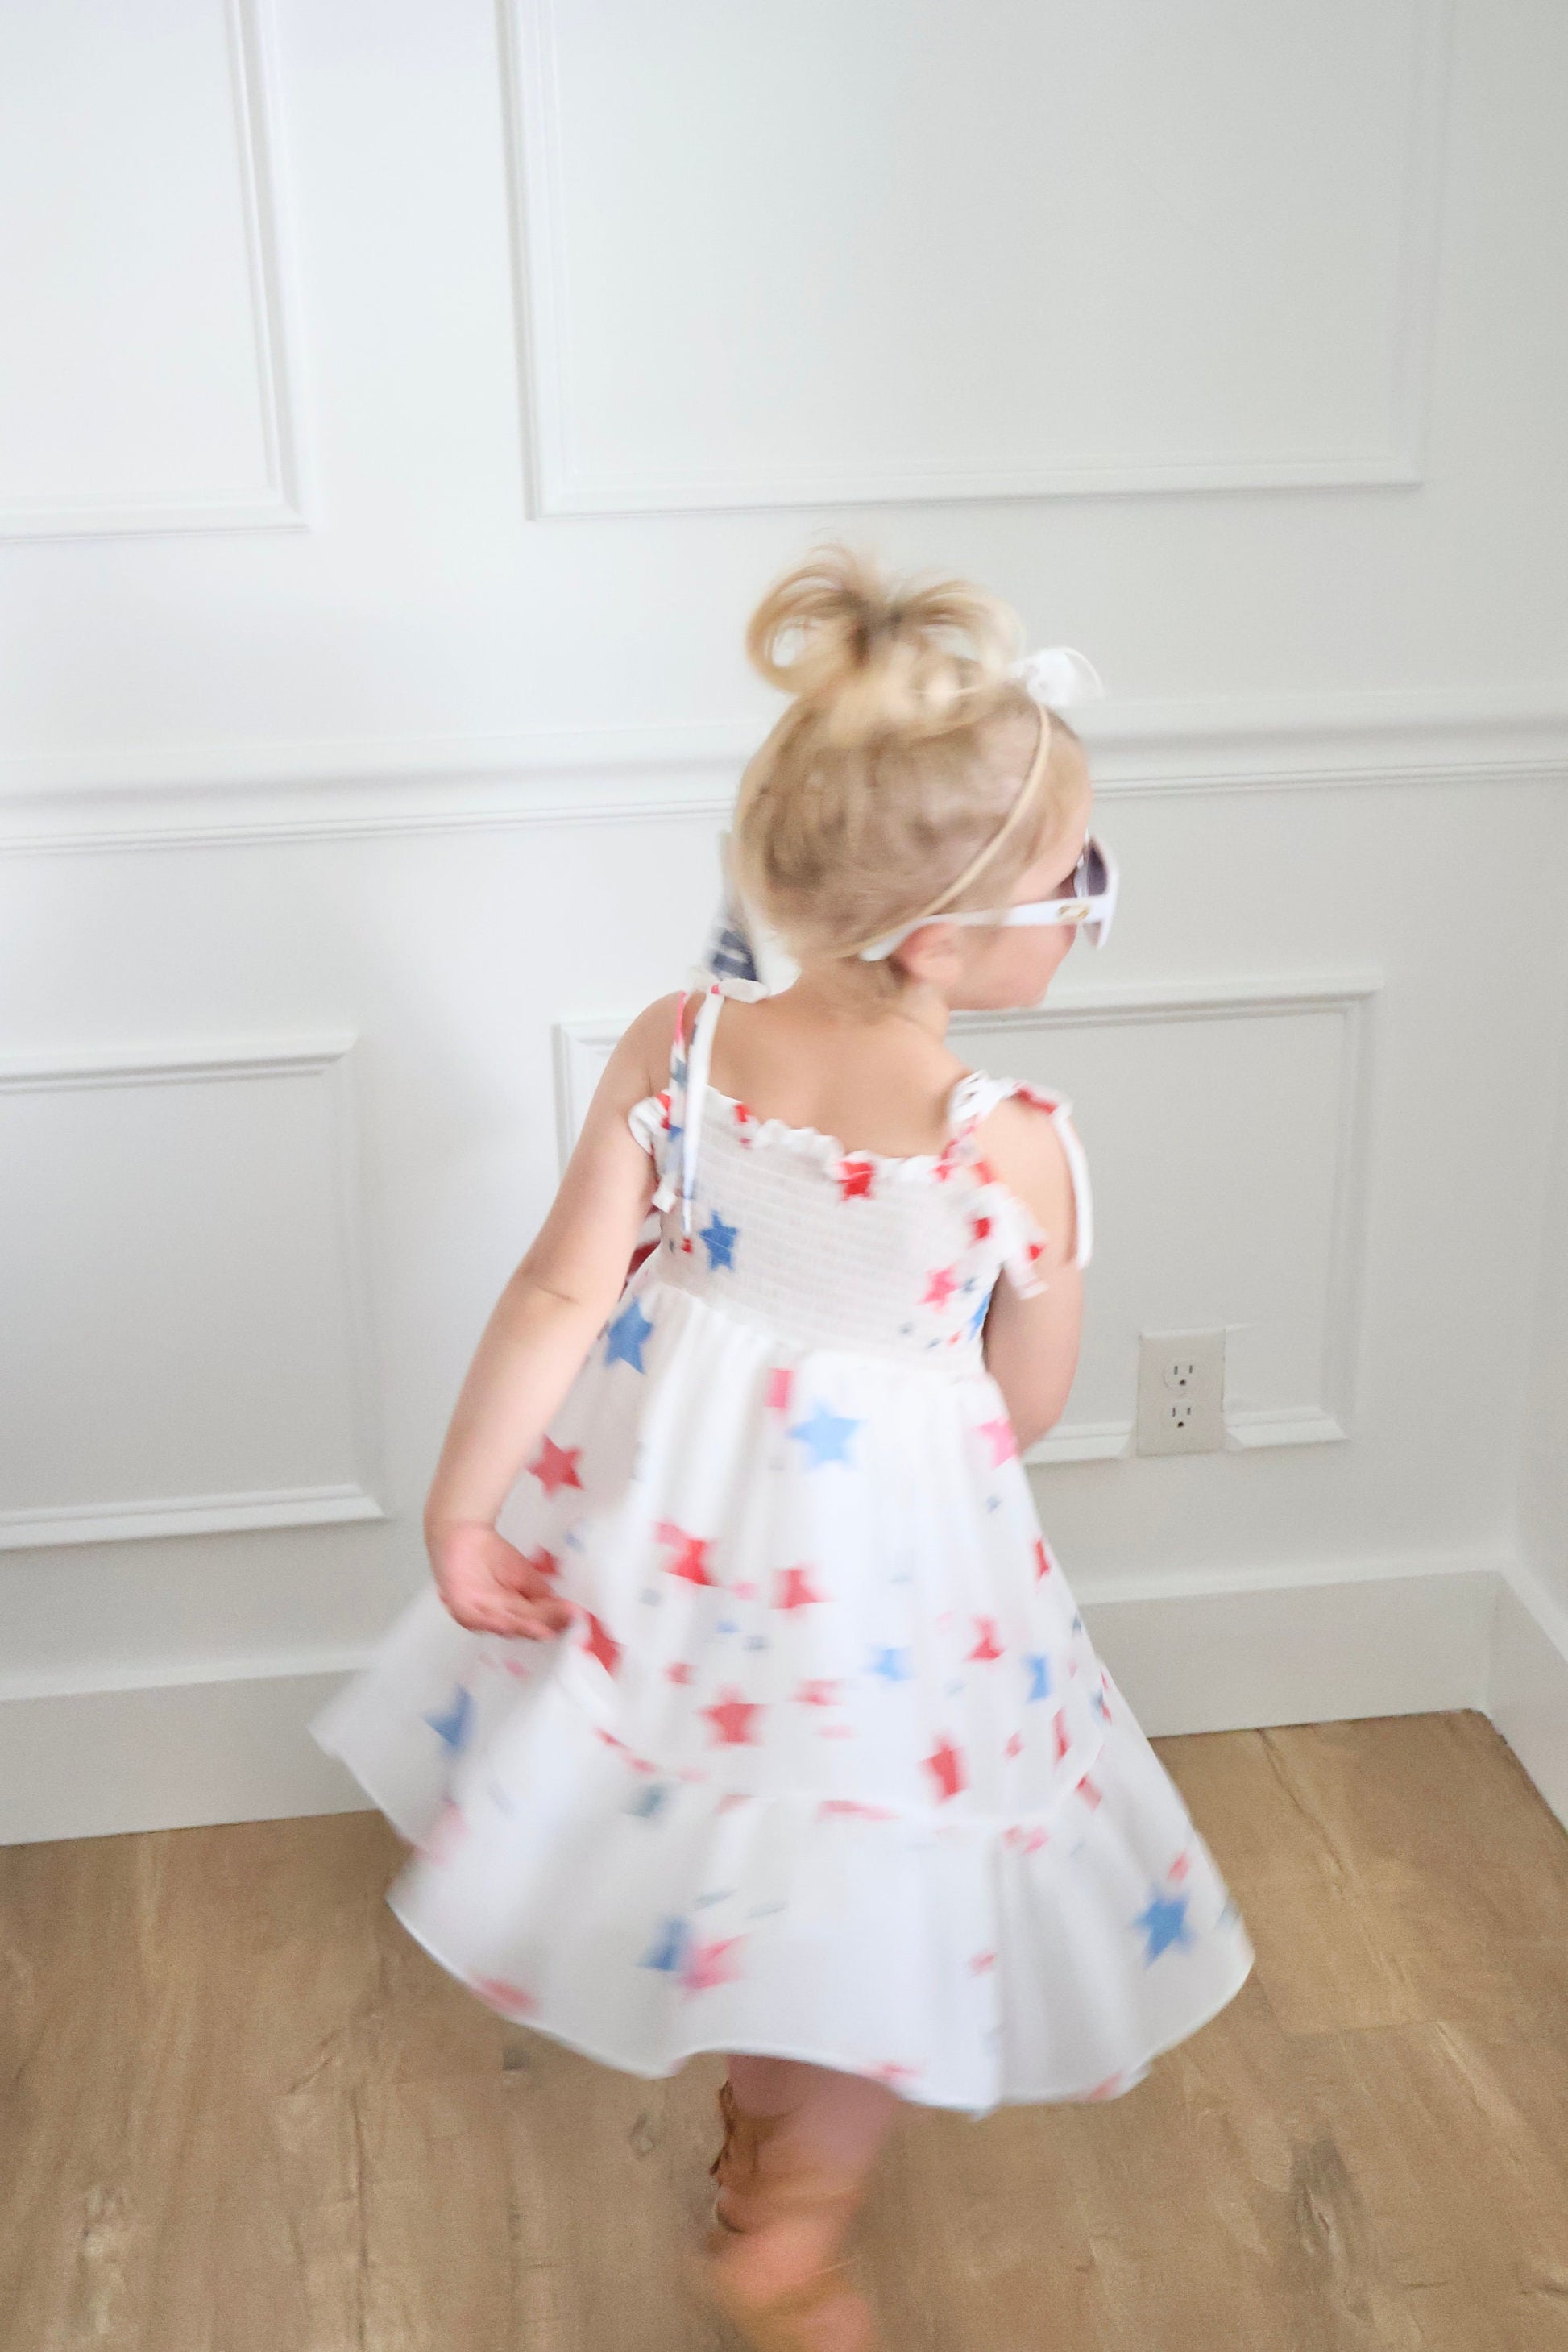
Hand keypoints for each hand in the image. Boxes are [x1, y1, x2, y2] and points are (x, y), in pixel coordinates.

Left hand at [427, 1520, 576, 1640]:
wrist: (462, 1533)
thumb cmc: (489, 1554)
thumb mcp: (524, 1575)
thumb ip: (542, 1595)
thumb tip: (567, 1609)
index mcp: (510, 1613)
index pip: (536, 1621)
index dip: (554, 1620)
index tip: (573, 1616)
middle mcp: (495, 1618)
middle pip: (522, 1625)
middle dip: (541, 1626)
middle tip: (559, 1626)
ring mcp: (476, 1616)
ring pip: (503, 1625)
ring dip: (521, 1628)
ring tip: (541, 1629)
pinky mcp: (459, 1608)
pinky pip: (476, 1620)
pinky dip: (492, 1621)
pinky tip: (507, 1621)